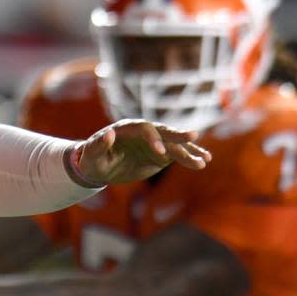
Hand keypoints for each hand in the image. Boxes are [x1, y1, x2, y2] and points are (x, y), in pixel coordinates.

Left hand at [74, 119, 211, 185]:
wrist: (99, 166)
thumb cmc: (92, 160)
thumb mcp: (91, 155)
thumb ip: (98, 145)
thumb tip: (109, 133)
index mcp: (126, 128)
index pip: (144, 129)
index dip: (153, 139)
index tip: (159, 153)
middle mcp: (143, 132)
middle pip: (163, 131)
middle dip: (177, 135)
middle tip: (193, 136)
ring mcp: (154, 142)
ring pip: (174, 144)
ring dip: (189, 150)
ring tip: (205, 160)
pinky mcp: (160, 154)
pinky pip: (178, 153)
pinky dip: (191, 156)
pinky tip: (204, 161)